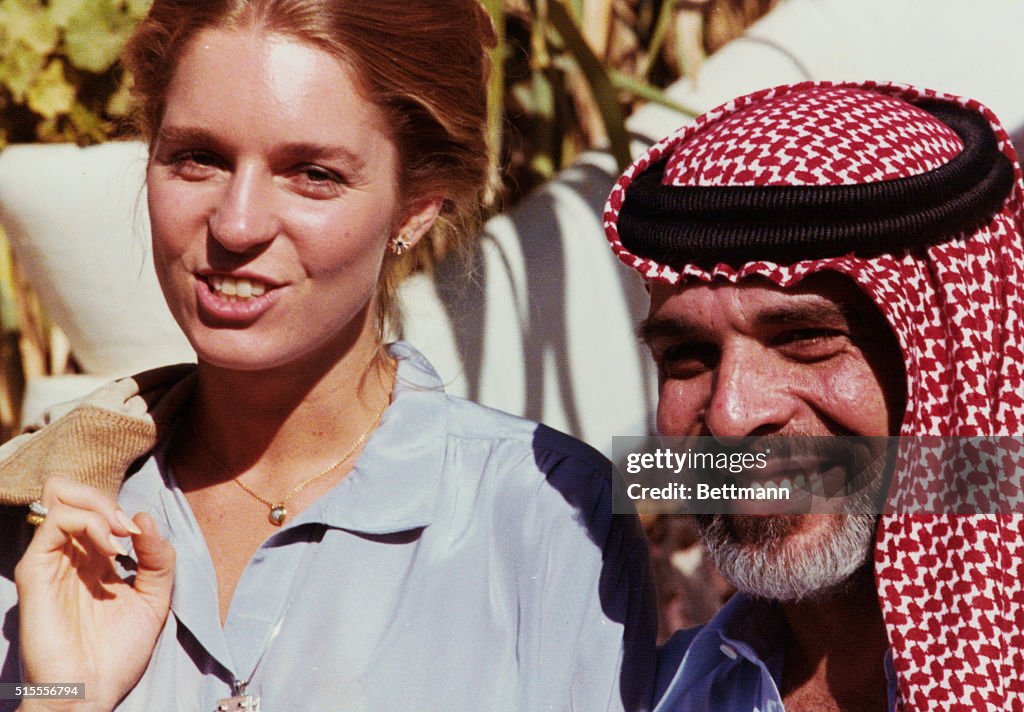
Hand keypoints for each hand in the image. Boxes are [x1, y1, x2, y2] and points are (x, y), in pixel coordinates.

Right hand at [14, 478, 175, 711]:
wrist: (91, 692)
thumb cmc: (119, 652)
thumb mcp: (155, 598)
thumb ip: (158, 558)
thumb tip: (143, 517)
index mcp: (94, 559)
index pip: (93, 506)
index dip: (120, 507)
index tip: (143, 535)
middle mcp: (69, 555)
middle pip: (70, 491)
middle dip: (106, 498)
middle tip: (128, 529)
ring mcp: (51, 561)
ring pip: (61, 496)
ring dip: (101, 507)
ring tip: (121, 538)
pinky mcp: (36, 571)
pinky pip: (54, 522)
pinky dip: (90, 523)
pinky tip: (112, 550)